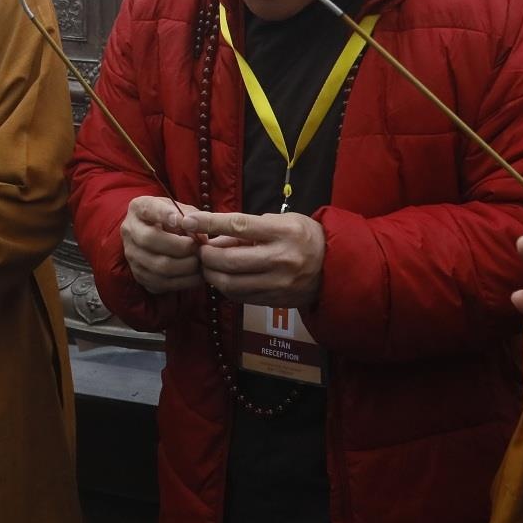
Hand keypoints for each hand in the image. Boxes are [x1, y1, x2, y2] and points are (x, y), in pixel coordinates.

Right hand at [120, 195, 204, 293]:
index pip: (148, 209)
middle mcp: (129, 231)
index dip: (165, 214)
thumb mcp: (180, 210)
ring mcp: (132, 255)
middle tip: (196, 247)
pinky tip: (195, 274)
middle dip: (180, 246)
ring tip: (198, 261)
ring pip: (158, 266)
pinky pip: (162, 283)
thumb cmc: (172, 220)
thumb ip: (192, 218)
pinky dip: (183, 281)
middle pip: (150, 240)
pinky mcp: (139, 275)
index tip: (181, 220)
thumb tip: (200, 238)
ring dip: (185, 266)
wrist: (157, 237)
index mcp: (138, 208)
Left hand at [179, 210, 325, 307]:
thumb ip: (249, 229)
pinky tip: (224, 278)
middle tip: (199, 250)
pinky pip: (240, 297)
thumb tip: (215, 237)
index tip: (188, 221)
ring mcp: (278, 283)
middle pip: (229, 260)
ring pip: (231, 284)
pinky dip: (225, 287)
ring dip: (212, 274)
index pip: (238, 225)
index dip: (209, 223)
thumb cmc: (303, 236)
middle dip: (206, 255)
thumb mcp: (281, 222)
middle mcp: (280, 259)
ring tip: (208, 265)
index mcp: (282, 233)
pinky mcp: (275, 300)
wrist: (334, 265)